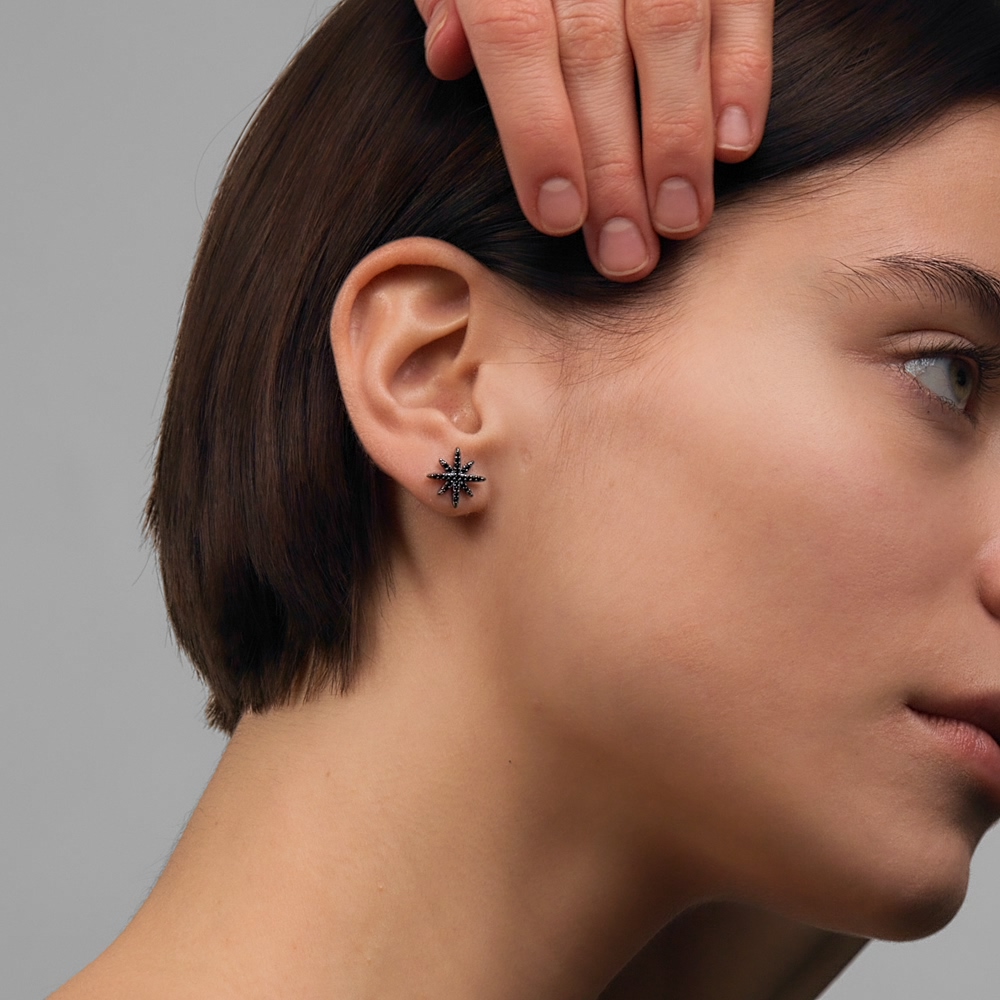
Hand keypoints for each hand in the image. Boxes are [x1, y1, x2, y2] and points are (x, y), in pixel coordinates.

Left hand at [415, 0, 773, 281]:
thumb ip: (450, 0)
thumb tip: (448, 57)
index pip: (514, 38)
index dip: (537, 132)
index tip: (558, 217)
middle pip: (595, 55)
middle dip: (614, 167)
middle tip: (627, 254)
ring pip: (671, 33)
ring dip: (679, 138)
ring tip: (681, 221)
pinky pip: (740, 2)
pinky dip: (743, 73)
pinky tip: (735, 147)